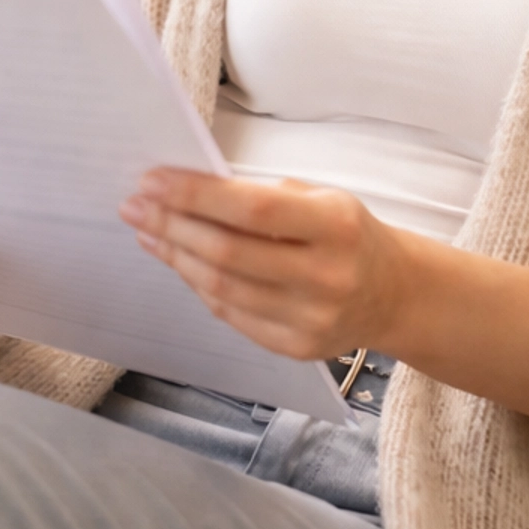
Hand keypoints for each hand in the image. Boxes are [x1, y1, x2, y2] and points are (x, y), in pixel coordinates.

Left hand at [118, 169, 410, 360]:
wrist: (393, 294)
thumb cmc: (347, 235)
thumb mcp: (321, 199)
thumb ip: (261, 197)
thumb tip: (186, 191)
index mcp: (336, 226)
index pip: (254, 209)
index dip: (196, 195)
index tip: (153, 180)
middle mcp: (326, 277)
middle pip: (229, 252)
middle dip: (172, 224)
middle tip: (136, 204)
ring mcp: (311, 319)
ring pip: (222, 288)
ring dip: (176, 256)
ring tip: (148, 230)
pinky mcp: (296, 348)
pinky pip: (231, 314)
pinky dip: (198, 285)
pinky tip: (178, 260)